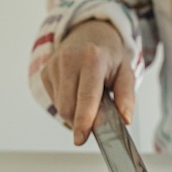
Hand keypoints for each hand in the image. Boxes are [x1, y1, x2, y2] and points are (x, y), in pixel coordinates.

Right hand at [39, 20, 135, 145]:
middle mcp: (69, 59)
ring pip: (60, 107)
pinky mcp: (45, 71)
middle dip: (82, 119)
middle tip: (96, 112)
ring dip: (74, 111)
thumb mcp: (126, 72)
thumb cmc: (108, 56)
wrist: (89, 33)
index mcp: (93, 58)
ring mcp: (54, 65)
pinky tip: (75, 89)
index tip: (81, 138)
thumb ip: (126, 97)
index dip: (84, 119)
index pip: (87, 95)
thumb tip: (125, 119)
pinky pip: (54, 101)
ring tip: (86, 95)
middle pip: (69, 107)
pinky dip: (66, 102)